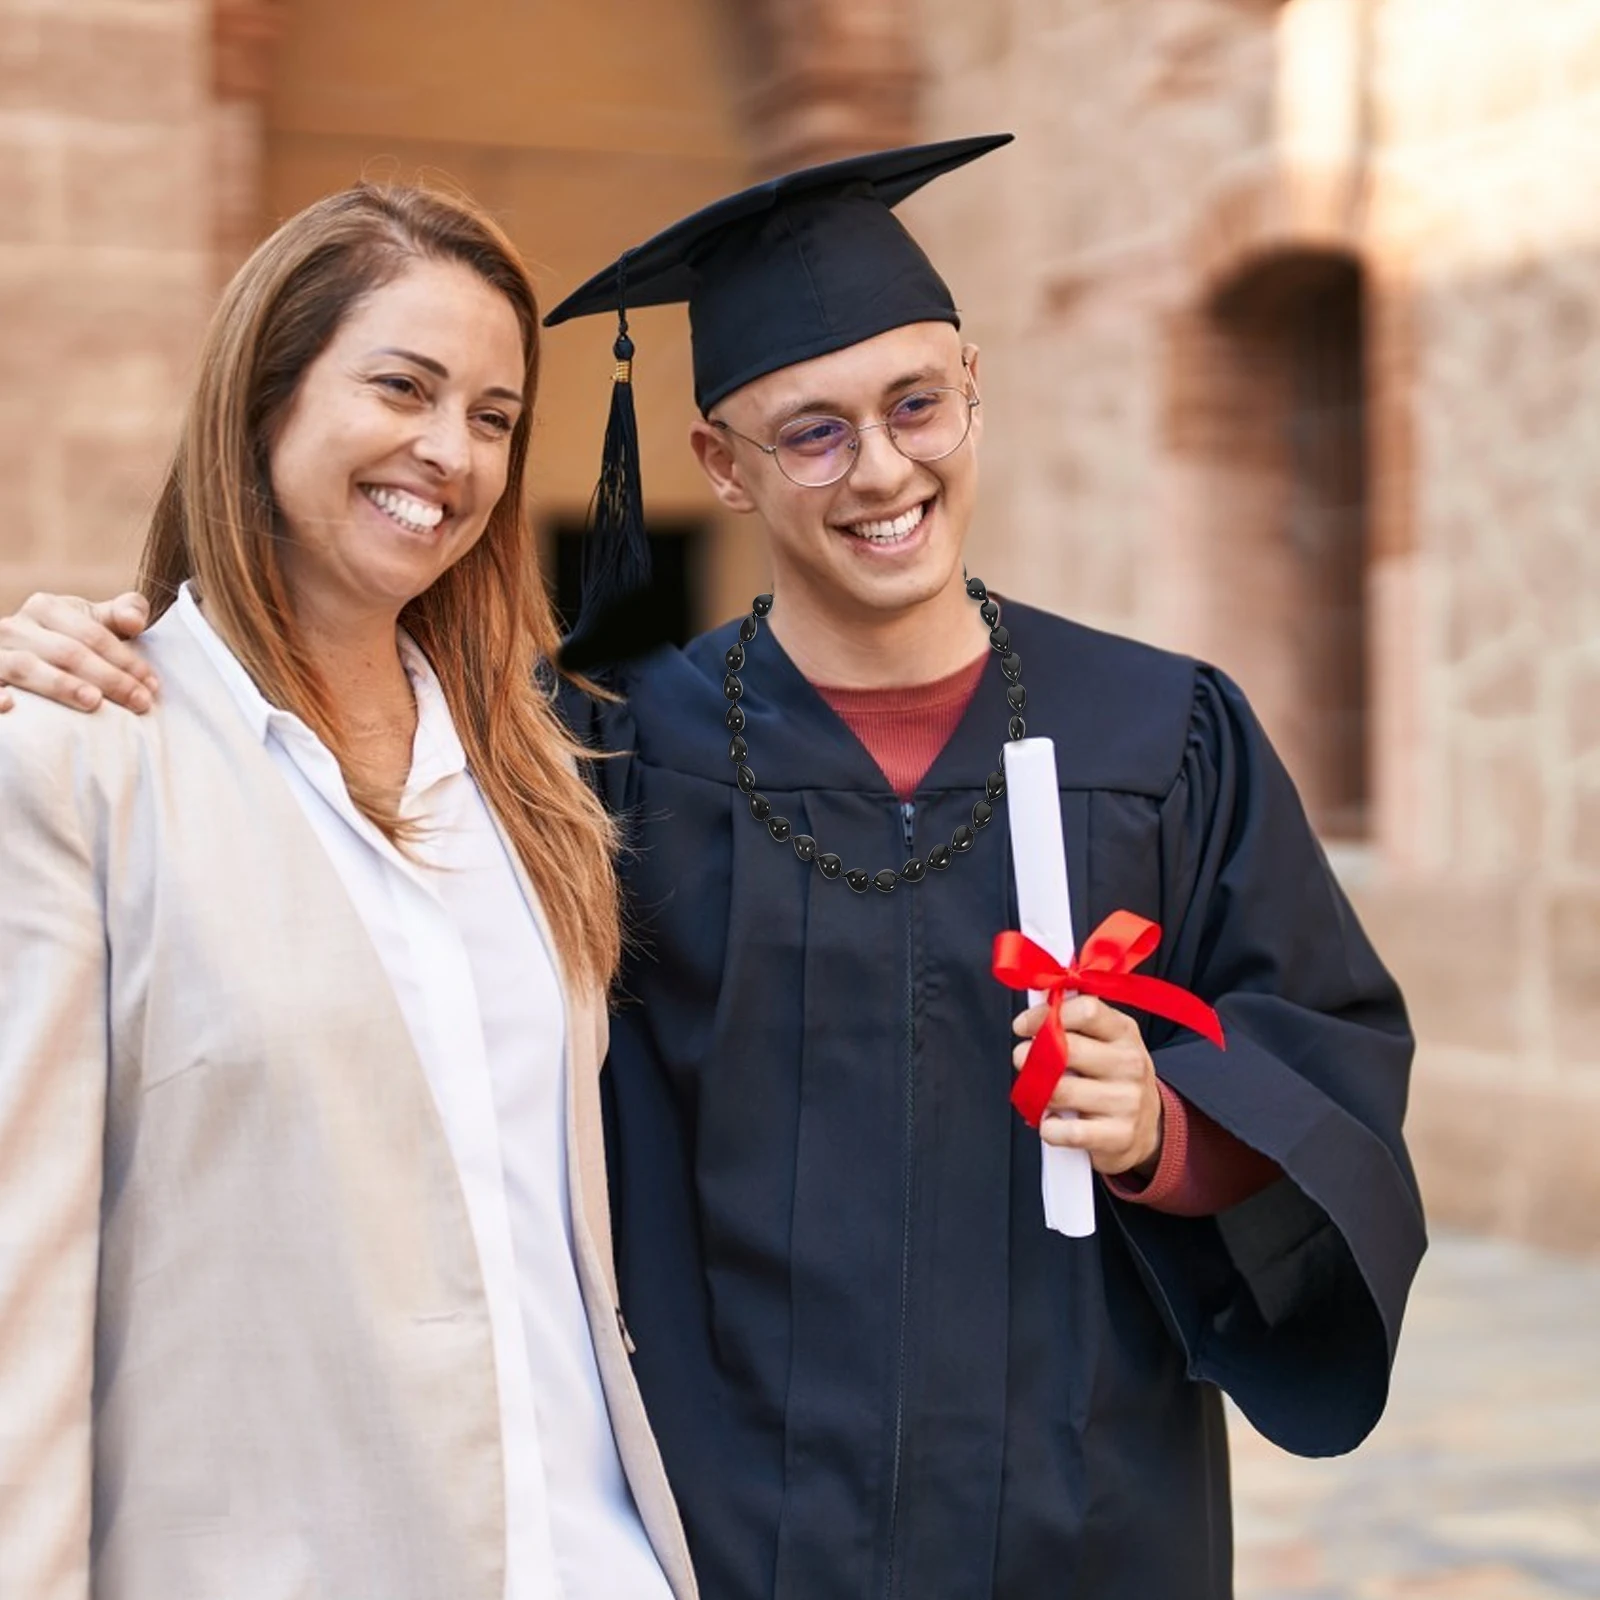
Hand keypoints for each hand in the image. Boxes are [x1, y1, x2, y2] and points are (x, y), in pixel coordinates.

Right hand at [0, 592, 157, 713]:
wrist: (19, 653)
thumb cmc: (67, 640)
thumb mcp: (92, 621)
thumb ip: (121, 615)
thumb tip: (136, 621)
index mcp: (46, 608)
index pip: (92, 634)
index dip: (125, 659)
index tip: (152, 685)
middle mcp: (15, 627)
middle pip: (67, 652)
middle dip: (108, 678)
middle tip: (140, 702)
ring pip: (26, 667)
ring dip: (61, 685)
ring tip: (93, 702)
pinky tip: (11, 707)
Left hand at [1011, 995, 1162, 1178]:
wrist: (1150, 1127)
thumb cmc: (1115, 1077)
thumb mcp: (1107, 1040)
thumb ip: (1074, 1020)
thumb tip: (1037, 998)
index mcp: (1124, 1032)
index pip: (1086, 1010)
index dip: (1045, 1015)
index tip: (1022, 1026)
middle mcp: (1130, 1063)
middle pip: (1066, 1050)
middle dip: (1030, 1055)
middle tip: (1022, 1059)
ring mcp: (1127, 1101)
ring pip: (1059, 1090)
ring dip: (1036, 1093)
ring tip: (1038, 1094)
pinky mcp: (1118, 1135)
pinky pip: (1065, 1131)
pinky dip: (1048, 1128)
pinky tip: (1052, 1122)